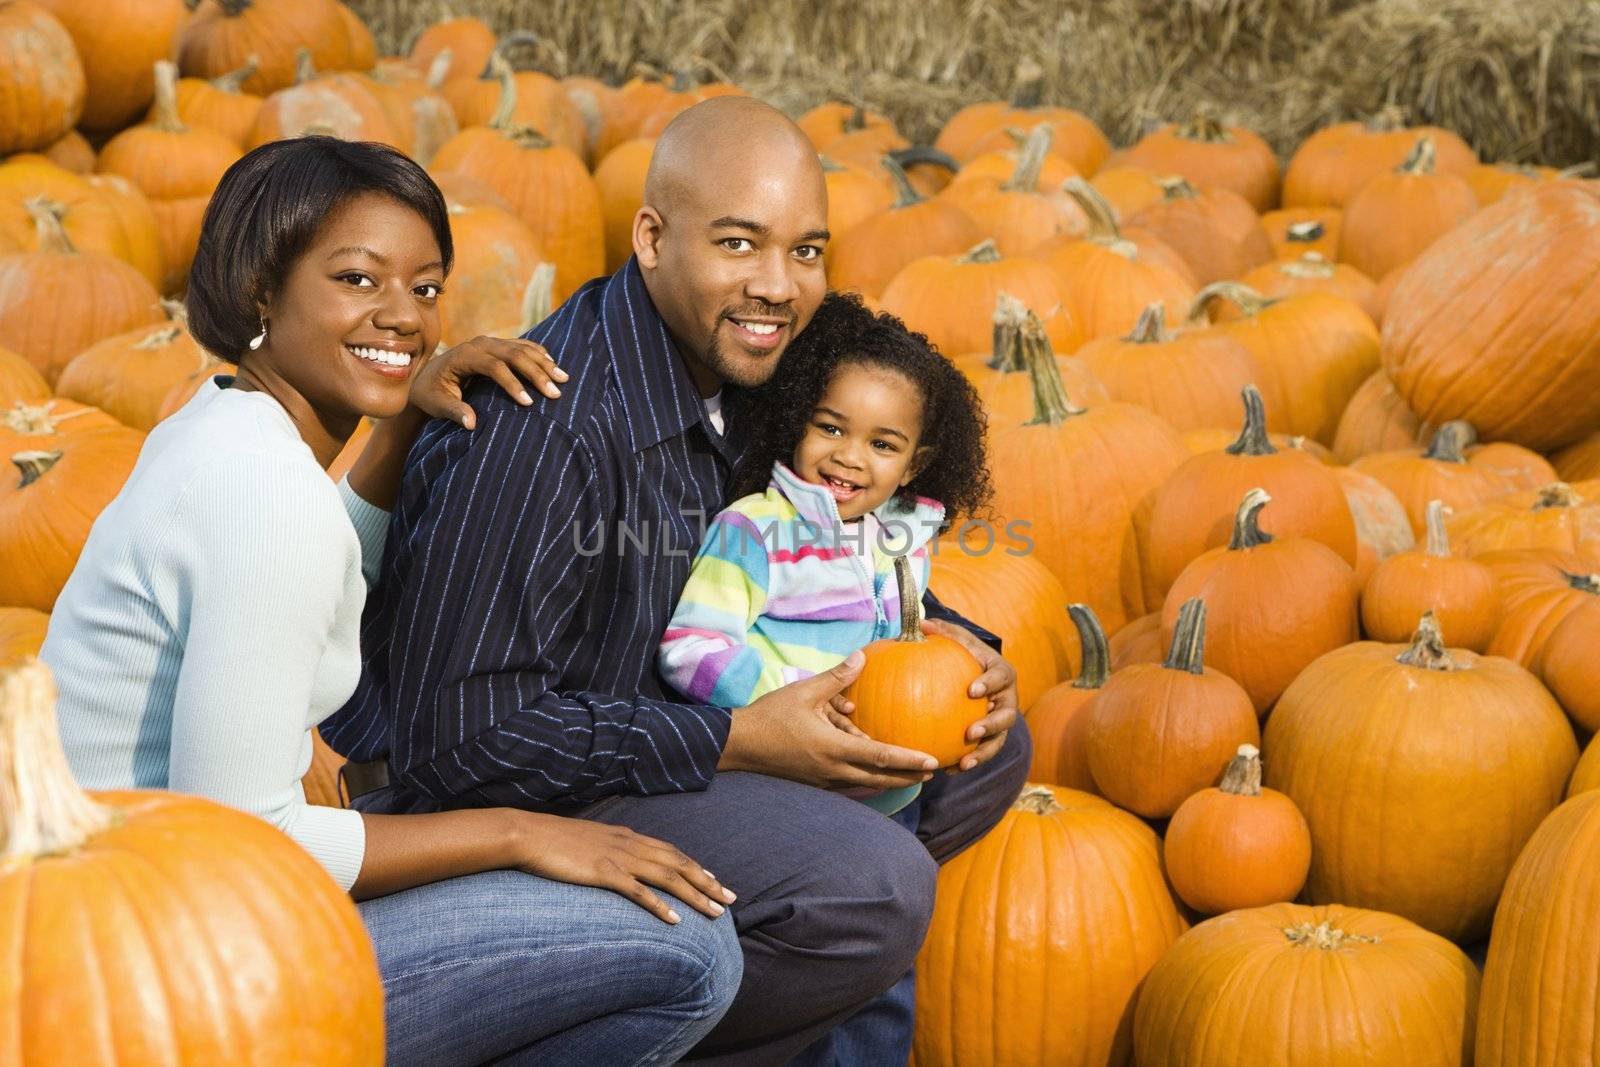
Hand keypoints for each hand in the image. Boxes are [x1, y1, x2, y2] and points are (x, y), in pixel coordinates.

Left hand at [410, 336, 567, 429]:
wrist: (427, 377)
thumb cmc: (431, 393)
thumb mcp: (436, 404)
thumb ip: (453, 411)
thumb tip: (472, 424)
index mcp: (465, 355)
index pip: (494, 367)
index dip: (513, 384)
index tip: (529, 403)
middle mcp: (480, 344)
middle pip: (514, 355)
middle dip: (537, 374)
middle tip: (555, 393)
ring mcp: (491, 342)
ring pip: (523, 349)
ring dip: (544, 363)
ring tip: (564, 379)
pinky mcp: (498, 345)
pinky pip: (523, 346)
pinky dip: (540, 354)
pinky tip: (554, 365)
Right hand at [510, 811, 735, 924]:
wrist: (528, 834)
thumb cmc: (553, 840)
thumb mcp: (589, 840)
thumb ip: (609, 848)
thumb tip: (619, 862)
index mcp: (627, 836)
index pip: (671, 851)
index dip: (696, 866)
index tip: (716, 880)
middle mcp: (629, 844)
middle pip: (679, 864)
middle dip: (708, 882)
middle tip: (731, 900)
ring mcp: (618, 858)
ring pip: (668, 877)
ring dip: (695, 895)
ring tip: (715, 913)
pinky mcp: (604, 873)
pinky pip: (638, 891)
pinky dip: (660, 905)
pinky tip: (675, 920)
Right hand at [719, 651, 939, 788]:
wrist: (740, 745)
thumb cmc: (771, 717)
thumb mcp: (804, 692)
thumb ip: (836, 677)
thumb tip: (861, 657)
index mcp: (832, 748)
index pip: (879, 756)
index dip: (908, 760)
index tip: (932, 762)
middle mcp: (832, 769)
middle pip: (879, 779)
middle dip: (908, 777)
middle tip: (934, 774)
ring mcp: (824, 780)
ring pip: (866, 784)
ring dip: (891, 781)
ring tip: (912, 776)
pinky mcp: (816, 782)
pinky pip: (849, 783)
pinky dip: (868, 780)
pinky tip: (876, 776)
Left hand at [922, 619, 1018, 772]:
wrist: (979, 677)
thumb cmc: (966, 655)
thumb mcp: (958, 642)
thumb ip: (944, 633)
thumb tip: (921, 623)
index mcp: (1002, 673)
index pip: (1001, 677)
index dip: (990, 684)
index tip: (972, 690)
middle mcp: (1007, 699)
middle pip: (1007, 716)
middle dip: (992, 725)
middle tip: (971, 732)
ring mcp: (1002, 721)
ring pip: (998, 740)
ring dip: (983, 753)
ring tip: (964, 762)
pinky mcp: (993, 737)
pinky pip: (983, 753)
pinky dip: (969, 762)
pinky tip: (950, 770)